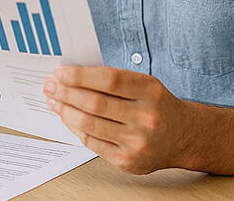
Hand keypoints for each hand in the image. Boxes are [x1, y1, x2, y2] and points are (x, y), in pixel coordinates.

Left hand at [43, 66, 193, 174]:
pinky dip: (74, 128)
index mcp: (150, 91)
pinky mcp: (127, 161)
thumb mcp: (144, 84)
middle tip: (51, 85)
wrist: (182, 136)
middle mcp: (146, 117)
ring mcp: (137, 142)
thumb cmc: (157, 106)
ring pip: (89, 124)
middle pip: (95, 103)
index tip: (61, 72)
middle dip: (66, 92)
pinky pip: (91, 142)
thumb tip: (72, 75)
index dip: (80, 75)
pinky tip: (67, 117)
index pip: (108, 80)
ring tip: (54, 100)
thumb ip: (113, 79)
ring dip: (65, 110)